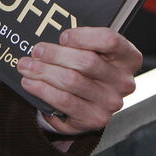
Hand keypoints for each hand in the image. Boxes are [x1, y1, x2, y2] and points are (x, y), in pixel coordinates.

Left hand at [16, 27, 139, 135]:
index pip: (109, 40)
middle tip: (36, 51)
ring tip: (26, 66)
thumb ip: (78, 43)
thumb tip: (46, 37)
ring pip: (72, 81)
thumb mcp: (91, 52)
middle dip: (55, 55)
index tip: (63, 37)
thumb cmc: (87, 70)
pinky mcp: (96, 119)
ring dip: (44, 72)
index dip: (82, 36)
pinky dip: (43, 90)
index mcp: (129, 57)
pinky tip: (30, 83)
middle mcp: (124, 81)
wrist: (87, 103)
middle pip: (86, 61)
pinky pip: (65, 101)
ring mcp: (112, 102)